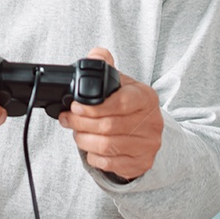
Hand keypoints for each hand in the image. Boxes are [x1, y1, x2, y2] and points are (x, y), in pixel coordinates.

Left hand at [59, 47, 162, 181]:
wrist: (148, 130)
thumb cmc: (129, 105)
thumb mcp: (121, 83)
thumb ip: (106, 66)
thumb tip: (95, 55)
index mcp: (146, 97)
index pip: (120, 103)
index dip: (93, 107)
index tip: (74, 107)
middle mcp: (152, 122)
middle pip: (108, 126)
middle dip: (80, 124)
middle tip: (67, 120)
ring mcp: (149, 145)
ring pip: (107, 146)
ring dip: (84, 140)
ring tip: (76, 132)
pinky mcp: (142, 163)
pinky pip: (110, 164)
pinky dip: (94, 156)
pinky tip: (90, 148)